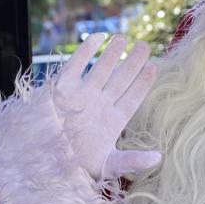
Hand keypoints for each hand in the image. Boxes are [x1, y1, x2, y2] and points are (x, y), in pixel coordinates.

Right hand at [53, 34, 161, 179]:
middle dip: (133, 63)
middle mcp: (99, 105)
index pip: (132, 98)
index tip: (154, 67)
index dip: (143, 83)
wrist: (45, 161)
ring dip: (112, 53)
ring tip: (123, 38)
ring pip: (102, 69)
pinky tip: (99, 37)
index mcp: (113, 121)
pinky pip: (77, 65)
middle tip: (145, 46)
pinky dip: (86, 51)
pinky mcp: (63, 89)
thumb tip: (159, 158)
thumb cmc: (77, 166)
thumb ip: (133, 161)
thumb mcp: (109, 166)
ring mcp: (82, 95)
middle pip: (121, 80)